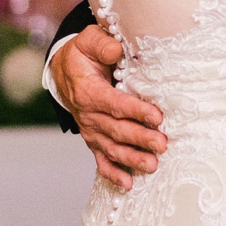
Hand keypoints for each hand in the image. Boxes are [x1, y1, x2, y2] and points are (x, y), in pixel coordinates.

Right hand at [51, 25, 166, 189]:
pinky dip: (113, 173)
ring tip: (152, 165)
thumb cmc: (83, 54)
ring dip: (132, 158)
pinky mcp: (94, 139)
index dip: (135, 111)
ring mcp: (91, 130)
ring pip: (112, 148)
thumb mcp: (89, 40)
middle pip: (116, 129)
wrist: (64, 71)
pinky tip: (128, 184)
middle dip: (140, 138)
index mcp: (89, 91)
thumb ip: (102, 44)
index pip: (114, 103)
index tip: (157, 116)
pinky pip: (101, 159)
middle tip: (162, 144)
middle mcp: (88, 114)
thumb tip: (117, 51)